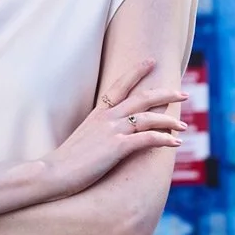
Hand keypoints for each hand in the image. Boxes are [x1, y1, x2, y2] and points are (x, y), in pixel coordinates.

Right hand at [44, 59, 188, 195]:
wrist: (51, 173)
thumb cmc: (64, 162)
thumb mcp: (82, 141)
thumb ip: (97, 135)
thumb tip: (107, 139)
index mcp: (98, 114)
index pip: (120, 86)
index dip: (136, 72)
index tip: (151, 61)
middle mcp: (107, 118)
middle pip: (142, 98)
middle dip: (165, 94)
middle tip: (183, 94)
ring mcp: (112, 131)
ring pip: (148, 117)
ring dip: (169, 121)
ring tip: (183, 126)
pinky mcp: (117, 147)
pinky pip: (148, 138)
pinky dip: (164, 139)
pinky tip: (176, 143)